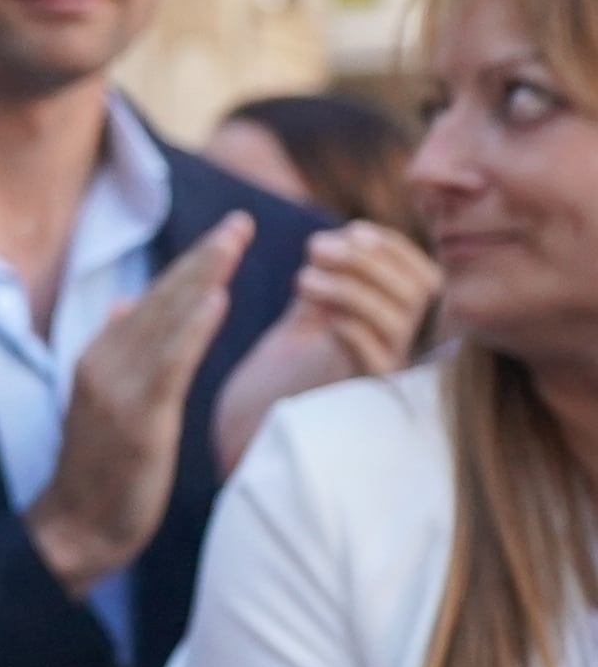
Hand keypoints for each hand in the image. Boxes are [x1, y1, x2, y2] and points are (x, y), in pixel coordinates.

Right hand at [22, 219, 250, 590]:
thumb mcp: (104, 402)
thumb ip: (117, 350)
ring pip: (166, 321)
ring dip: (202, 277)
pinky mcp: (137, 418)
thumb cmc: (99, 472)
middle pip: (162, 299)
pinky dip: (191, 328)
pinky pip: (168, 364)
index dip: (191, 266)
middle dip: (204, 258)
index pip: (153, 301)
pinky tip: (215, 300)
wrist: (75, 528)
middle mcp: (104, 363)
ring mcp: (117, 389)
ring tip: (234, 242)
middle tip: (243, 221)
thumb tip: (125, 303)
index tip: (227, 235)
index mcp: (99, 357)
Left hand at [216, 222, 441, 473]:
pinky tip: (323, 319)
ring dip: (353, 288)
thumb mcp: (309, 318)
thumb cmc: (275, 377)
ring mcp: (388, 377)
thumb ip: (331, 282)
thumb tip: (340, 237)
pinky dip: (354, 329)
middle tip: (317, 247)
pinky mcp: (362, 401)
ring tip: (302, 278)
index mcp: (395, 328)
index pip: (423, 275)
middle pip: (421, 291)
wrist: (244, 435)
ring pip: (401, 319)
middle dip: (370, 260)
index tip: (349, 230)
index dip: (392, 247)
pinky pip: (378, 360)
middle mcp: (403, 351)